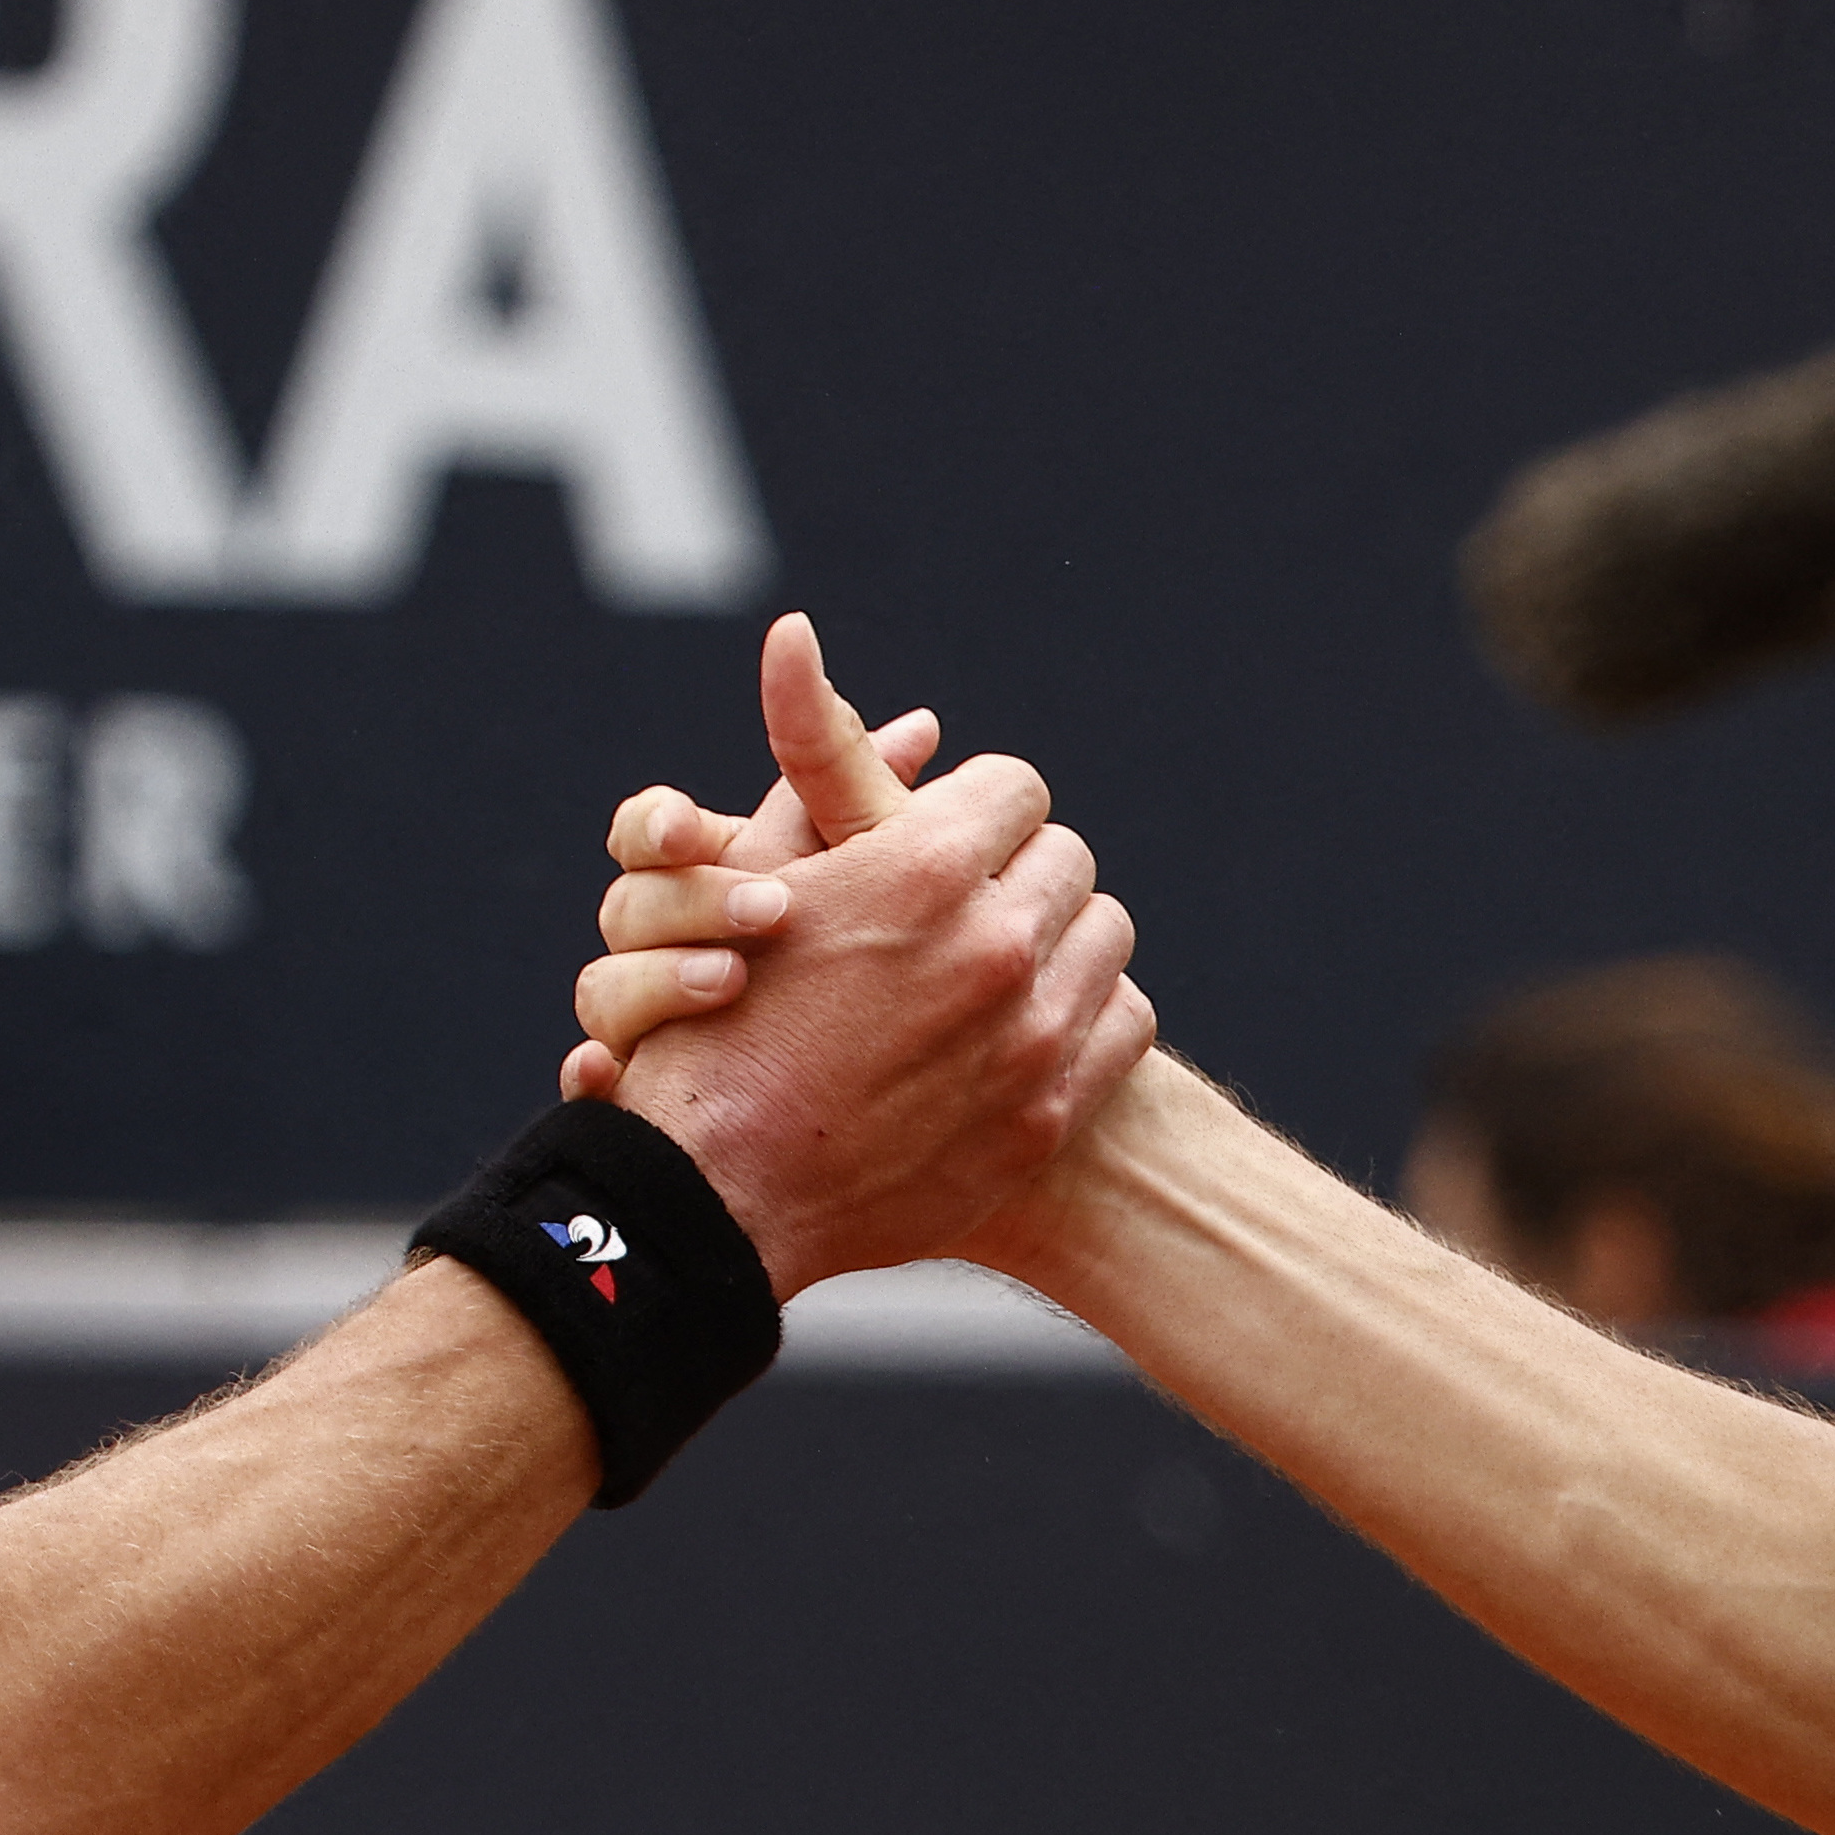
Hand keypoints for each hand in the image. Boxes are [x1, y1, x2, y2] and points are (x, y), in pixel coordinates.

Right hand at [585, 612, 1145, 1288]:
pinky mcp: (1050, 1112)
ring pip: (1104, 937)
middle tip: (969, 906)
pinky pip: (1121, 1022)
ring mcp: (1032, 1035)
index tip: (946, 841)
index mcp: (926, 869)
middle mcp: (994, 944)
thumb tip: (797, 634)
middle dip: (1017, 873)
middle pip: (1066, 858)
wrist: (722, 1200)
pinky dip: (1084, 1017)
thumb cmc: (713, 1029)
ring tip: (999, 964)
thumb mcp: (749, 876)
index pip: (1015, 788)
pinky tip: (1025, 1029)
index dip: (974, 811)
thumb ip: (802, 759)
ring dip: (1058, 940)